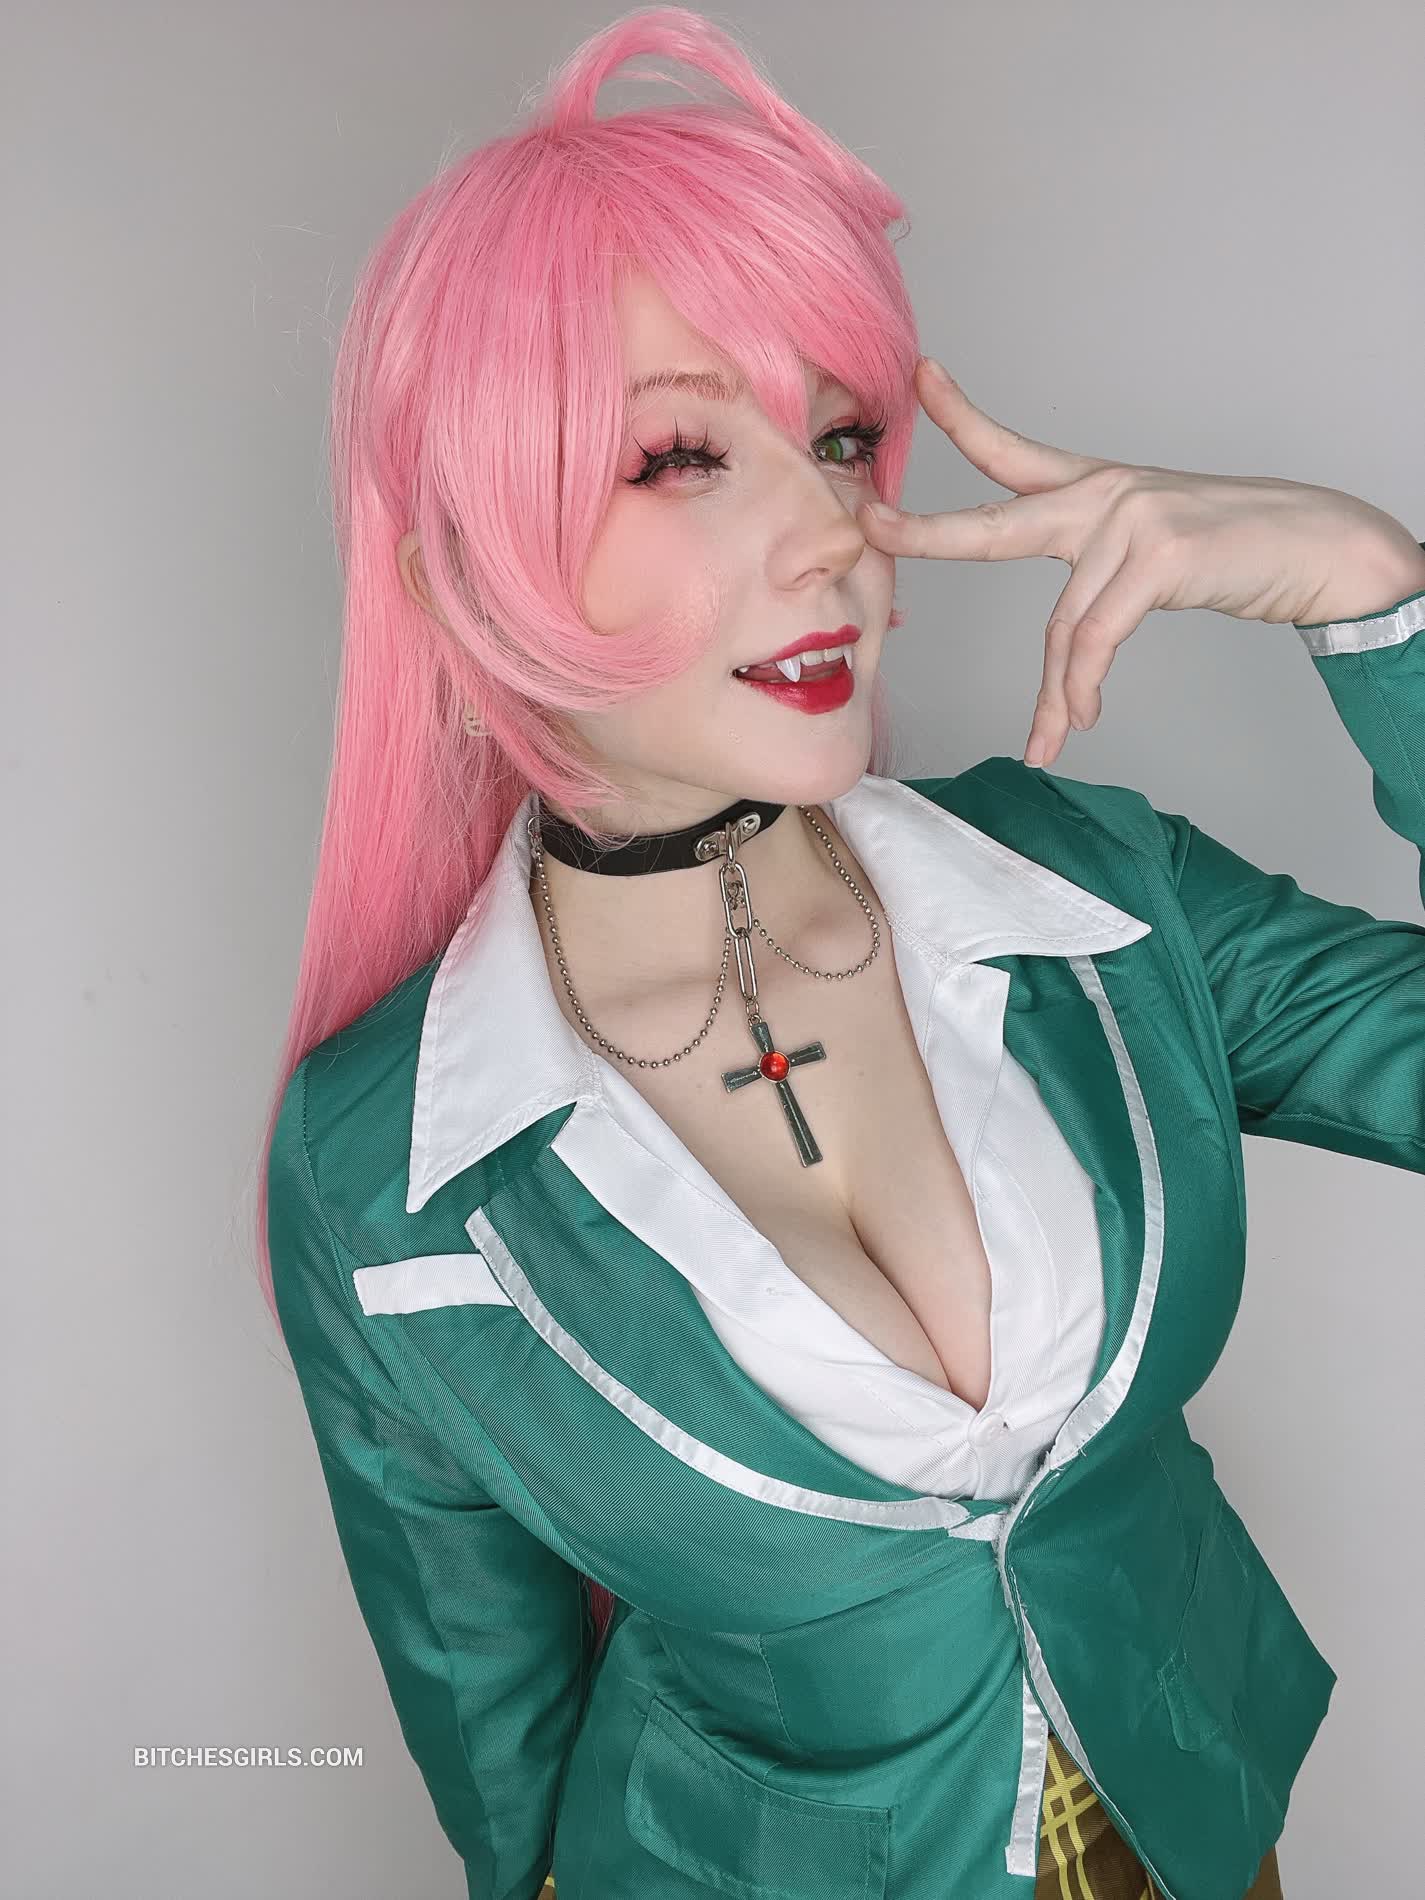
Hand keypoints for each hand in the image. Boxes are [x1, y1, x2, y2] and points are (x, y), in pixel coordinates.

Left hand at [859, 357, 1424, 767]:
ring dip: (1054, 694)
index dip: (962, 418)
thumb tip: (1064, 645)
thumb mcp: (1150, 549)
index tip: (920, 379)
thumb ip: (1095, 576)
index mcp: (1095, 487)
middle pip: (996, 522)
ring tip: (1050, 739)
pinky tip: (1080, 719)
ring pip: (1061, 624)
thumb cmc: (1231, 551)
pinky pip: (1097, 638)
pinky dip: (1082, 687)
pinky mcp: (1157, 556)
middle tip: (871, 525)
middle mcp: (1104, 495)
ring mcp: (1130, 519)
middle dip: (928, 531)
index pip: (1012, 453)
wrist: (1316, 545)